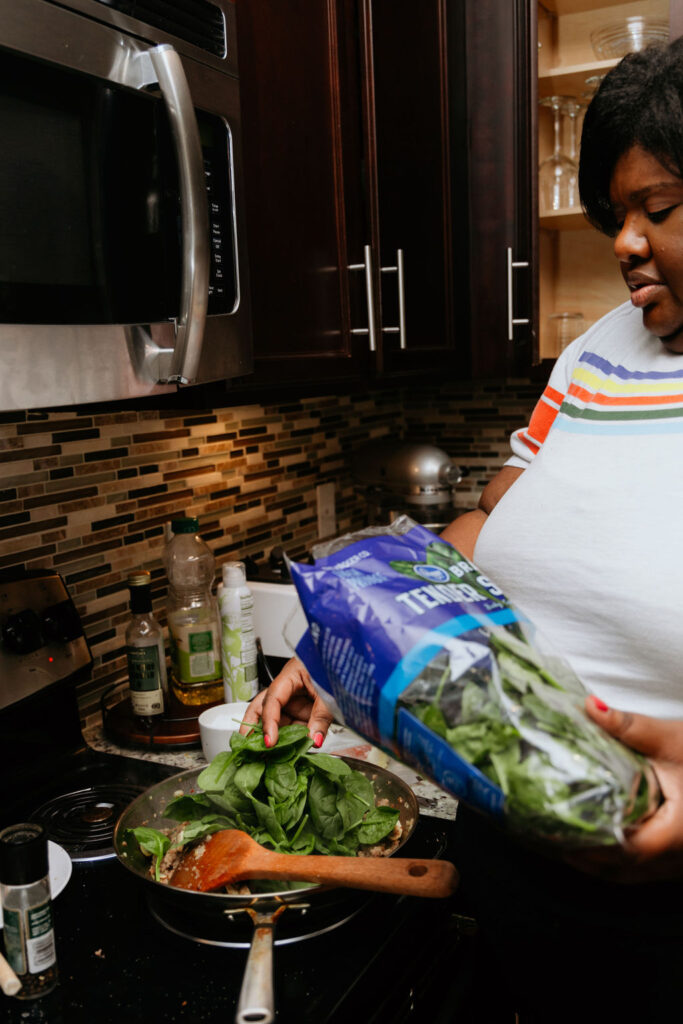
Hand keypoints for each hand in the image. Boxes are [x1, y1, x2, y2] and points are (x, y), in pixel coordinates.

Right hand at [239, 656, 333, 747]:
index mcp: (291, 676)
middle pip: (263, 707)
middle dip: (253, 727)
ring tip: (271, 755)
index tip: (270, 741)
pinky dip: (291, 738)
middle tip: (249, 746)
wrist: (353, 665)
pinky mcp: (304, 709)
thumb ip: (322, 717)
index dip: (268, 722)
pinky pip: (294, 725)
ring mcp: (296, 700)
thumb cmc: (339, 668)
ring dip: (276, 737)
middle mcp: (289, 688)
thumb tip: (314, 740)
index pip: (272, 700)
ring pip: (279, 720)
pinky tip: (289, 750)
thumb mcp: (331, 693)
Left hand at [566, 696, 682, 881]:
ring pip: (631, 874)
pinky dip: (616, 861)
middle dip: (582, 855)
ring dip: (596, 861)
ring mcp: (681, 864)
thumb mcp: (674, 740)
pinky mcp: (680, 858)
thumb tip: (590, 706)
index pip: (624, 849)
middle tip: (546, 832)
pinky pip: (642, 870)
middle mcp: (680, 859)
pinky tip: (596, 841)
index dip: (586, 842)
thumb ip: (631, 727)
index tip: (553, 827)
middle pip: (621, 869)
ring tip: (560, 837)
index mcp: (677, 835)